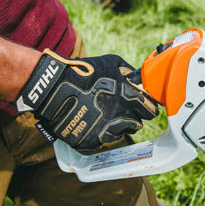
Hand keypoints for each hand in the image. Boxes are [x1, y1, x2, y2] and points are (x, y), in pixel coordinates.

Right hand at [15, 50, 157, 152]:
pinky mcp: (89, 142)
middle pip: (136, 124)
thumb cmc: (84, 71)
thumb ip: (130, 73)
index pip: (150, 111)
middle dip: (131, 117)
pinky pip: (100, 142)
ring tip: (102, 114)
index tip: (144, 108)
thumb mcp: (113, 63)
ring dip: (115, 127)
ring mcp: (104, 132)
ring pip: (119, 134)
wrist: (54, 86)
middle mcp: (120, 117)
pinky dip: (97, 134)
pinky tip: (91, 122)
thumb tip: (140, 79)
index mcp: (129, 99)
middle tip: (120, 110)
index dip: (147, 108)